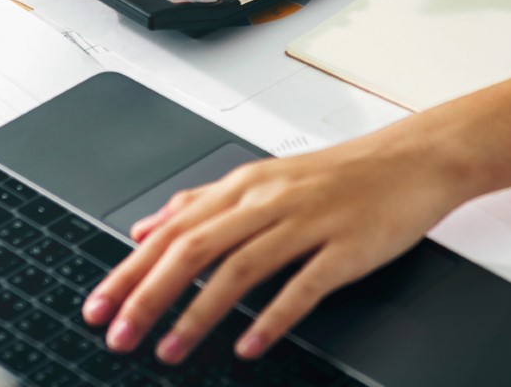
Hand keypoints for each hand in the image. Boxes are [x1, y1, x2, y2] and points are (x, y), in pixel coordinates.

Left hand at [80, 61, 510, 364]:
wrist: (410, 160)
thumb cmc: (339, 175)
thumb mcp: (264, 179)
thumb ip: (203, 203)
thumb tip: (146, 225)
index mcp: (246, 185)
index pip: (173, 229)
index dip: (131, 269)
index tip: (100, 305)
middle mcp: (270, 200)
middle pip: (195, 248)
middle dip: (149, 295)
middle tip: (119, 334)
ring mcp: (308, 222)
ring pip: (239, 268)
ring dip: (198, 315)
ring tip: (170, 351)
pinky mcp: (345, 246)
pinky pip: (302, 285)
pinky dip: (271, 318)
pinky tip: (249, 345)